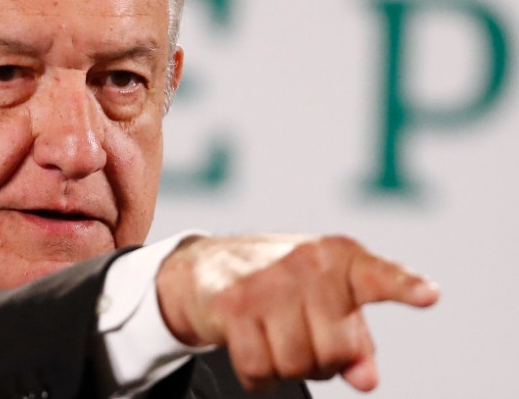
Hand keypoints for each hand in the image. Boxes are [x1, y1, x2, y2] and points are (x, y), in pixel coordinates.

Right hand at [155, 234, 438, 391]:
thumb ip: (356, 340)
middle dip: (321, 361)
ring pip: (296, 366)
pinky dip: (258, 376)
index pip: (379, 276)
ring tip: (275, 340)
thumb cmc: (281, 286)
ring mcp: (267, 283)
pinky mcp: (233, 305)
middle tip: (303, 339)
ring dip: (286, 368)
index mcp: (340, 257)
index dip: (406, 287)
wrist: (209, 267)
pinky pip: (259, 370)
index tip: (429, 295)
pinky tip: (253, 348)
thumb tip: (367, 380)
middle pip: (336, 352)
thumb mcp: (327, 302)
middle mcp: (306, 264)